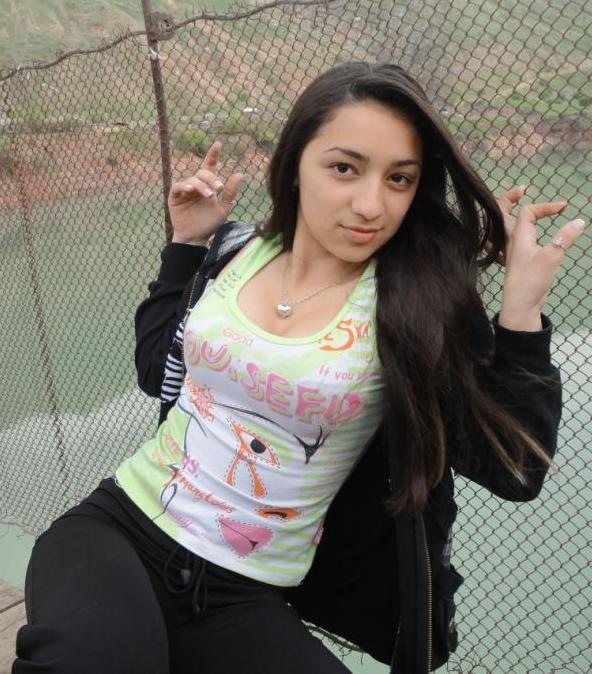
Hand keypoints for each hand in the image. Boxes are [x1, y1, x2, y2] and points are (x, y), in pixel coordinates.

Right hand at [168, 140, 243, 244]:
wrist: (196, 238)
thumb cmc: (209, 224)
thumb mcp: (223, 208)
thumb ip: (229, 192)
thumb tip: (239, 174)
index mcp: (207, 186)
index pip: (210, 166)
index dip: (213, 155)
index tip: (218, 144)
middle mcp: (196, 185)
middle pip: (202, 172)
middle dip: (211, 178)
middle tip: (218, 188)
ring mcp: (184, 190)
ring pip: (192, 179)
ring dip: (202, 186)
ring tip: (210, 195)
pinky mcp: (174, 197)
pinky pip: (178, 186)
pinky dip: (184, 186)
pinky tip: (191, 190)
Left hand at [496, 194, 585, 328]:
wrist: (520, 306)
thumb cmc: (531, 281)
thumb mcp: (552, 257)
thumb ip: (565, 238)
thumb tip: (580, 221)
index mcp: (518, 236)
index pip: (528, 211)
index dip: (546, 206)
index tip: (564, 208)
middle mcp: (511, 241)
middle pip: (503, 213)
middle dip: (510, 199)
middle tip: (522, 189)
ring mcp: (511, 251)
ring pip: (504, 227)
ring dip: (509, 214)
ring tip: (517, 205)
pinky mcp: (515, 261)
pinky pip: (507, 241)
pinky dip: (511, 233)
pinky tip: (518, 236)